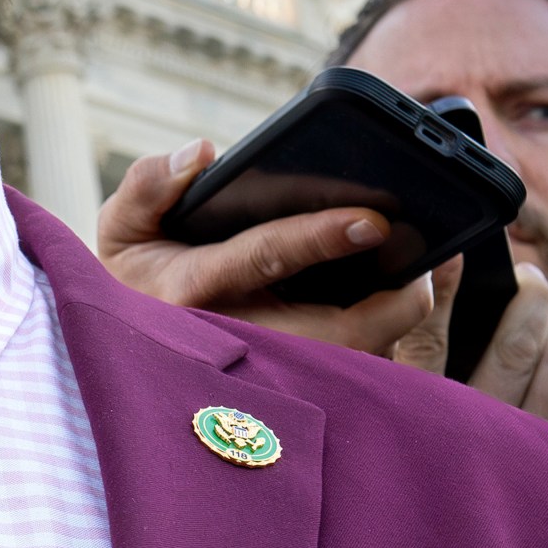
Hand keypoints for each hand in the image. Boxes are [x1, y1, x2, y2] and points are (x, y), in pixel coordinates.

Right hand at [98, 141, 430, 354]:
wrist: (124, 354)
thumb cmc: (132, 282)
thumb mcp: (121, 229)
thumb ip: (150, 185)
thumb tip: (202, 152)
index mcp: (192, 289)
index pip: (267, 257)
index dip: (321, 237)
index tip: (372, 218)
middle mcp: (232, 338)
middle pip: (336, 333)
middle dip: (394, 302)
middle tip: (426, 264)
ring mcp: (266, 374)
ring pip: (352, 364)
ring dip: (395, 327)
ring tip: (419, 281)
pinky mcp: (290, 395)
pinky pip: (352, 377)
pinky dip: (383, 346)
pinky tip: (397, 313)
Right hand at [390, 260, 547, 432]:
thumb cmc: (421, 460)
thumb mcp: (392, 416)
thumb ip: (400, 366)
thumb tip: (412, 302)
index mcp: (428, 421)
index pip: (429, 344)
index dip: (439, 294)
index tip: (450, 257)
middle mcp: (480, 434)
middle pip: (517, 346)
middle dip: (529, 297)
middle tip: (527, 277)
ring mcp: (527, 449)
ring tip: (543, 327)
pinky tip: (547, 378)